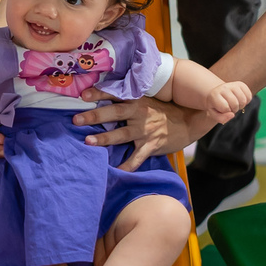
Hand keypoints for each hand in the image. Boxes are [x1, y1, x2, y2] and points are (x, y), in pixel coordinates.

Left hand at [72, 90, 197, 170]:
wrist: (189, 122)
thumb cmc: (163, 111)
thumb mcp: (146, 101)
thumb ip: (127, 101)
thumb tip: (102, 100)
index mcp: (137, 101)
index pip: (115, 94)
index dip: (99, 93)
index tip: (83, 95)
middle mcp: (140, 114)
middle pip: (114, 113)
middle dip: (94, 116)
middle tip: (76, 120)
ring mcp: (146, 131)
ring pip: (122, 135)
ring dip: (105, 139)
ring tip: (88, 141)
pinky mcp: (152, 146)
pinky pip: (137, 158)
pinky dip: (127, 166)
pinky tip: (116, 172)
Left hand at [206, 81, 252, 124]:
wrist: (218, 93)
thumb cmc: (216, 106)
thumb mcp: (214, 114)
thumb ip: (221, 118)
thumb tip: (232, 115)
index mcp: (214, 95)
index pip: (225, 108)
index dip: (225, 112)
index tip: (222, 109)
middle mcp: (223, 87)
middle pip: (235, 104)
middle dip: (234, 109)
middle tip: (229, 107)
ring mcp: (233, 84)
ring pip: (243, 100)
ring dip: (240, 106)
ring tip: (234, 104)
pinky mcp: (241, 84)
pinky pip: (249, 96)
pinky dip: (246, 102)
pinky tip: (239, 100)